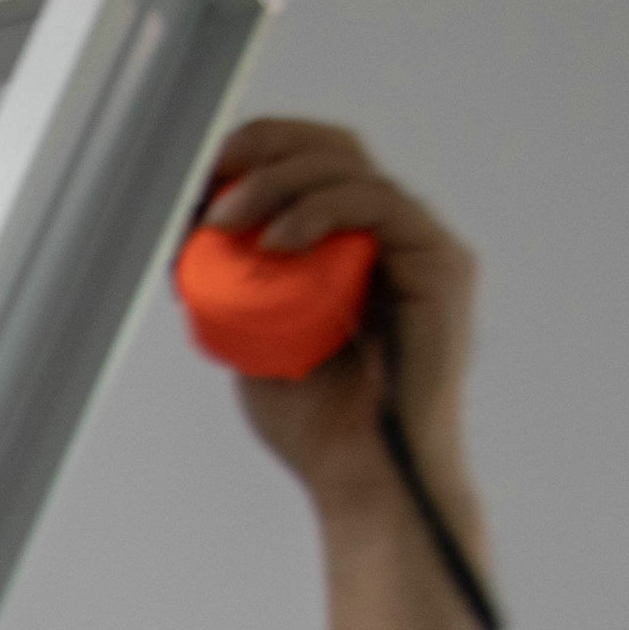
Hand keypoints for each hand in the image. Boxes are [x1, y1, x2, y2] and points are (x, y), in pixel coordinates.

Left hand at [199, 120, 478, 520]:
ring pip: (351, 172)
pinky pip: (379, 209)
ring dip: (278, 182)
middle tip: (208, 177)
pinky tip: (274, 242)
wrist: (364, 482)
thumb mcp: (252, 342)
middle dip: (265, 147)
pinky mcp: (442, 267)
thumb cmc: (316, 427)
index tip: (199, 174)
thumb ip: (235, 293)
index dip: (259, 153)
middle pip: (334, 151)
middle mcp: (394, 237)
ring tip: (224, 219)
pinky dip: (320, 212)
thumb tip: (186, 245)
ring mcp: (422, 248)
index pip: (312, 167)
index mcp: (353, 247)